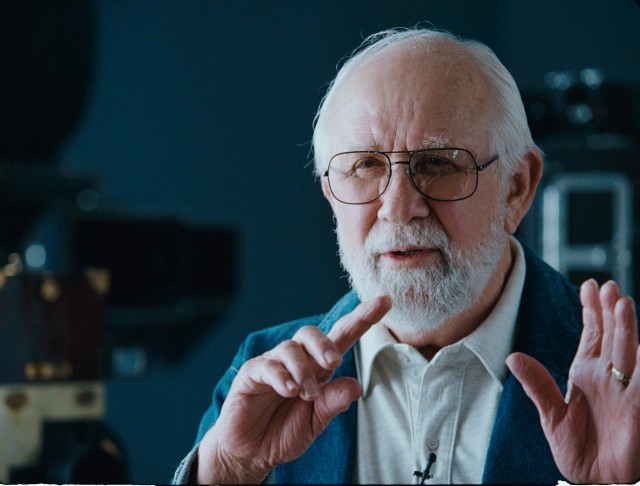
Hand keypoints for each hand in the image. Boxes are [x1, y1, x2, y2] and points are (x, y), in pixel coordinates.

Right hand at [195, 295, 391, 483]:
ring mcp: (272, 365)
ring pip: (290, 349)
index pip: (342, 337)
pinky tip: (289, 390)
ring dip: (303, 370)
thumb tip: (356, 385)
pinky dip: (281, 376)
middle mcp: (296, 361)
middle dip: (324, 344)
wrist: (250, 453)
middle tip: (333, 363)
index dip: (362, 319)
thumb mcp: (316, 422)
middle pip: (310, 333)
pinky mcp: (251, 375)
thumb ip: (333, 403)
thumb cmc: (283, 432)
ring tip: (307, 395)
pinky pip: (266, 366)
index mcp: (317, 368)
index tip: (384, 302)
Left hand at [507, 279, 639, 482]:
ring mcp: (626, 390)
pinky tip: (639, 346)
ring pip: (628, 352)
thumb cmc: (577, 451)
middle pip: (611, 336)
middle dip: (609, 311)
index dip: (592, 310)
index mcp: (586, 374)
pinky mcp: (638, 407)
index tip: (590, 285)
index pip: (592, 334)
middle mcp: (609, 377)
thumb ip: (537, 385)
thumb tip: (513, 357)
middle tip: (607, 286)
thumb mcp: (552, 416)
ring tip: (622, 303)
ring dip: (626, 328)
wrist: (596, 482)